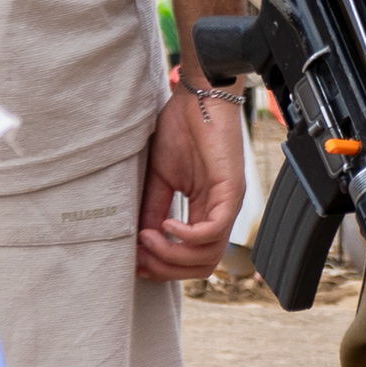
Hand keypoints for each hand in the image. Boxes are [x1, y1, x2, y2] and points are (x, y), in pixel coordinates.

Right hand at [136, 81, 246, 282]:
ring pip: (207, 256)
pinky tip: (165, 223)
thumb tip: (136, 243)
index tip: (135, 260)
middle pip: (201, 267)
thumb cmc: (180, 131)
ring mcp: (227, 204)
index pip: (191, 259)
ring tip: (148, 237)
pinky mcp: (230, 191)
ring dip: (172, 254)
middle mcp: (219, 214)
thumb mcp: (158, 178)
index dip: (163, 267)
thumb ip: (151, 209)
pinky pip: (214, 230)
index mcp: (203, 213)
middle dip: (166, 269)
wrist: (197, 98)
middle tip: (140, 255)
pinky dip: (187, 235)